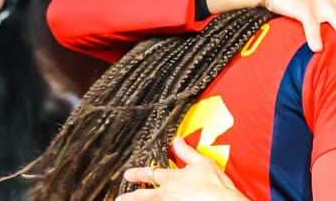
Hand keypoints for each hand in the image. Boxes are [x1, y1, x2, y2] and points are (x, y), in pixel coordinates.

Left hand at [115, 137, 246, 200]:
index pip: (150, 173)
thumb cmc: (216, 186)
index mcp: (172, 178)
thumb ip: (186, 152)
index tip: (128, 174)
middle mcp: (166, 194)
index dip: (137, 173)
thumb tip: (176, 140)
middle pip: (143, 195)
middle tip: (119, 197)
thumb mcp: (202, 162)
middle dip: (130, 196)